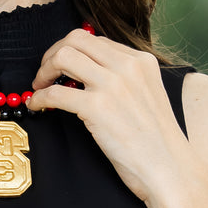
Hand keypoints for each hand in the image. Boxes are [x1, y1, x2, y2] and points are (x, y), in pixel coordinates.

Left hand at [26, 28, 193, 202]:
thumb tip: (87, 72)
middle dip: (53, 54)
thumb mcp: (147, 94)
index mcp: (141, 61)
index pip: (95, 40)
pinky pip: (55, 92)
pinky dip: (39, 98)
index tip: (60, 66)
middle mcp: (127, 66)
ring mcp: (113, 85)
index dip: (71, 50)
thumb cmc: (156, 140)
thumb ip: (124, 78)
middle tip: (44, 73)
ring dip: (44, 71)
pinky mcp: (98, 107)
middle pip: (76, 40)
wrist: (169, 168)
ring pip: (63, 57)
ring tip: (40, 87)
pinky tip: (37, 106)